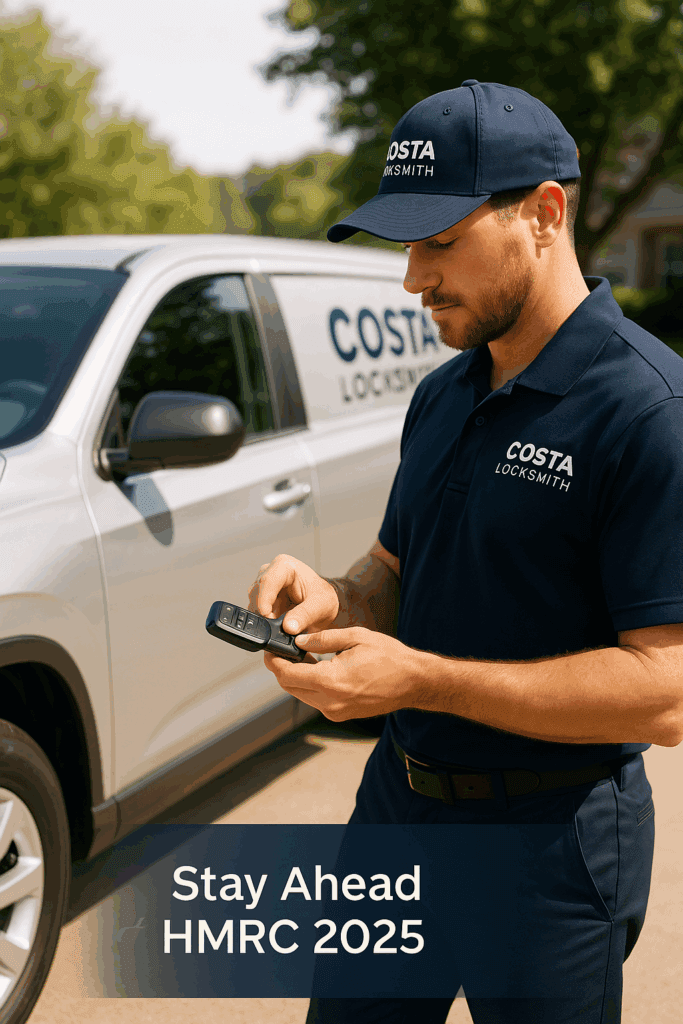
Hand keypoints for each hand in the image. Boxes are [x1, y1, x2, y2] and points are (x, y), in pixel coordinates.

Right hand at [247, 553, 339, 635]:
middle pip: (256, 593)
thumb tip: (289, 627)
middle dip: (264, 612)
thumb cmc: (323, 598)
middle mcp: (270, 572)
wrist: (322, 605)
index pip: (267, 581)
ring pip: (253, 603)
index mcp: (284, 566)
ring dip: (264, 618)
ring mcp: (263, 586)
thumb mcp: (321, 606)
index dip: (265, 600)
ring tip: (282, 627)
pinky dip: (264, 622)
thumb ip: (305, 615)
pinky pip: (255, 612)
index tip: (268, 617)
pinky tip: (277, 626)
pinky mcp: (260, 599)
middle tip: (278, 628)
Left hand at [263, 626, 425, 720]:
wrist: (414, 682)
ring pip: (301, 694)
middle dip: (282, 668)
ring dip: (296, 677)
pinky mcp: (340, 715)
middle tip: (282, 649)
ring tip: (301, 655)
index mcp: (331, 681)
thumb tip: (298, 640)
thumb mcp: (355, 637)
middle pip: (289, 687)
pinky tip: (317, 668)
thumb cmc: (390, 657)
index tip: (270, 649)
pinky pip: (315, 700)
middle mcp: (330, 702)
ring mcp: (335, 712)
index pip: (287, 674)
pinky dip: (310, 684)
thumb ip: (323, 638)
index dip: (274, 661)